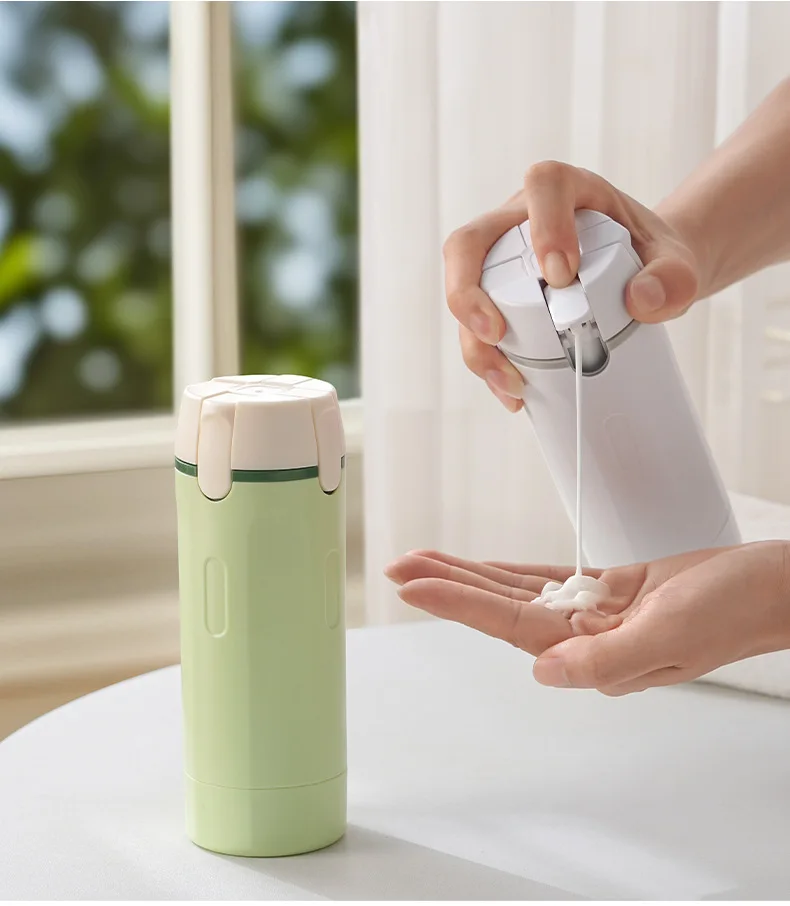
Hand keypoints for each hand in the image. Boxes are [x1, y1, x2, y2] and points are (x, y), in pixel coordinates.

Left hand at [385, 542, 789, 695]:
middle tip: (399, 566)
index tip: (413, 583)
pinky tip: (484, 566)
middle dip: (448, 584)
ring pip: (517, 591)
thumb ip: (607, 660)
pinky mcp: (610, 591)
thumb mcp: (671, 637)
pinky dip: (513, 571)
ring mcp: (596, 615)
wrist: (771, 587)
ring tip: (426, 560)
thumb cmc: (734, 610)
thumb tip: (542, 671)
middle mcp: (586, 639)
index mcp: (595, 655)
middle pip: (500, 607)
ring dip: (471, 574)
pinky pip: (549, 579)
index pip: (508, 625)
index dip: (456, 600)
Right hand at [444, 161, 702, 411]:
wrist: (644, 276)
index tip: (563, 274)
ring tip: (511, 383)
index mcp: (566, 192)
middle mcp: (518, 222)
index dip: (543, 225)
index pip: (542, 186)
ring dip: (475, 342)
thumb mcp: (676, 262)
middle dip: (469, 292)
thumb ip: (674, 277)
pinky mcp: (495, 299)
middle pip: (468, 243)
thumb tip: (641, 301)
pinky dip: (491, 363)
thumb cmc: (651, 259)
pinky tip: (516, 393)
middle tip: (497, 334)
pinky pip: (476, 329)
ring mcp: (500, 262)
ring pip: (462, 292)